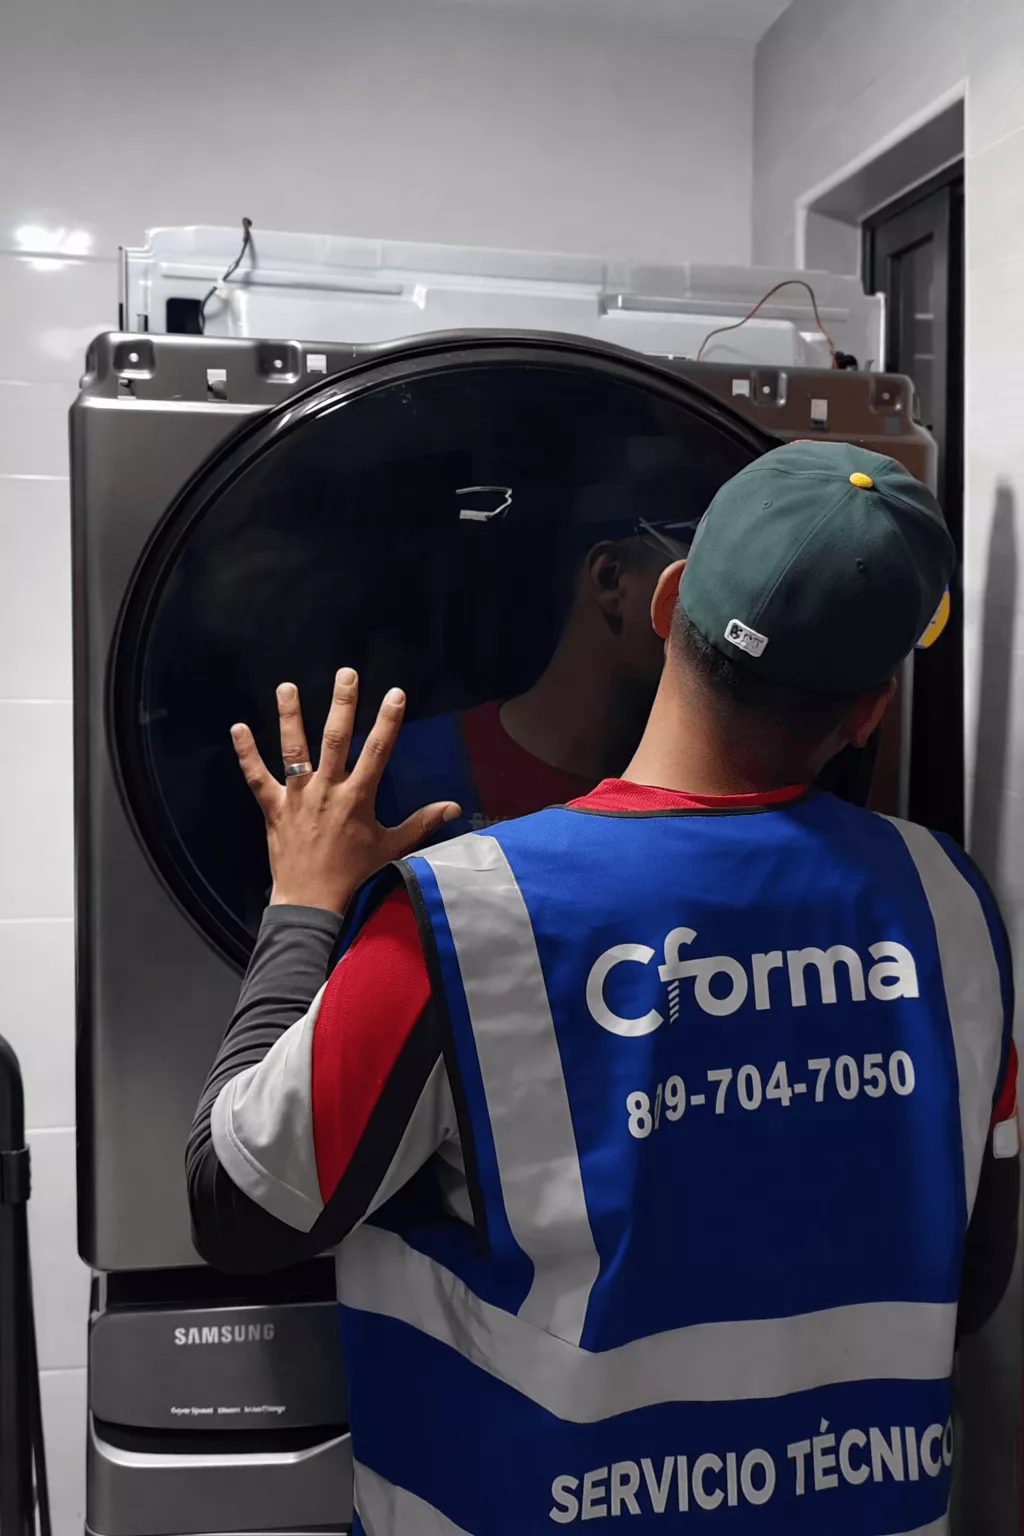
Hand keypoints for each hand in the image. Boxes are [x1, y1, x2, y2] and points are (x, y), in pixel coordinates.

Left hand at [230, 668, 460, 914]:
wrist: (313, 903)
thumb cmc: (355, 876)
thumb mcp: (392, 848)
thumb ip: (421, 824)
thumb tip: (453, 807)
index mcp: (357, 798)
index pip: (377, 751)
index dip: (388, 721)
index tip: (395, 694)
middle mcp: (327, 790)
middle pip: (335, 739)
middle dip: (342, 704)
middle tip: (346, 674)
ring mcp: (297, 797)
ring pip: (293, 749)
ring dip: (290, 716)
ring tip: (287, 686)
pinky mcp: (273, 808)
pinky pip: (256, 777)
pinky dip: (246, 753)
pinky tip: (238, 728)